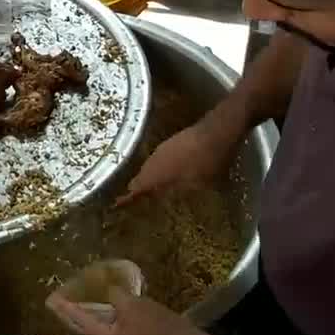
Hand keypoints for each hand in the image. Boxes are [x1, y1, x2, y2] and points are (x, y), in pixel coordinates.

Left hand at [46, 290, 190, 334]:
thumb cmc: (155, 325)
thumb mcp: (132, 305)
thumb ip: (115, 295)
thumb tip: (107, 288)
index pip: (81, 320)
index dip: (67, 306)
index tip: (52, 298)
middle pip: (87, 324)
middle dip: (75, 310)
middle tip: (61, 297)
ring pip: (101, 324)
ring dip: (91, 310)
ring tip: (79, 295)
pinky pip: (113, 323)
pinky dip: (106, 311)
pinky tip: (107, 300)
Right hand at [116, 111, 236, 206]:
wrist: (217, 131)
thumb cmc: (206, 162)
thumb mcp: (196, 184)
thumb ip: (178, 190)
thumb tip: (166, 193)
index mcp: (156, 173)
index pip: (137, 187)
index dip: (128, 197)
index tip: (117, 203)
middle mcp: (155, 159)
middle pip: (141, 174)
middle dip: (139, 185)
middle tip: (137, 196)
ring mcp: (163, 147)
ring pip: (151, 164)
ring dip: (150, 174)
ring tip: (152, 185)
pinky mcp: (173, 140)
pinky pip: (160, 156)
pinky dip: (160, 166)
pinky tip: (169, 170)